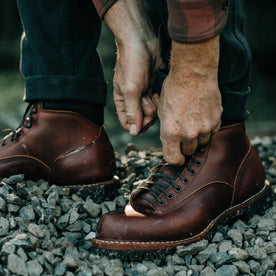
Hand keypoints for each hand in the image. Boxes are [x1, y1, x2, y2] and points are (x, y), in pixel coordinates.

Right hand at [104, 0, 161, 134]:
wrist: (142, 40)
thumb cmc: (132, 63)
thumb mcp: (130, 90)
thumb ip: (132, 112)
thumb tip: (133, 132)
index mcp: (121, 102)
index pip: (128, 123)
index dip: (137, 125)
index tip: (146, 120)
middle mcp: (130, 99)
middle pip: (141, 119)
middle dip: (147, 114)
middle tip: (148, 102)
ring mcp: (141, 94)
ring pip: (150, 111)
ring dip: (154, 106)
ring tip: (153, 95)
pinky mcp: (150, 87)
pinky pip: (156, 102)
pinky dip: (158, 101)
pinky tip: (158, 93)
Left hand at [158, 37, 222, 164]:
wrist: (193, 73)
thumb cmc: (173, 90)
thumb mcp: (161, 111)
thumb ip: (167, 131)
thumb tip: (171, 142)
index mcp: (171, 132)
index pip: (174, 160)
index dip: (175, 159)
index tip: (176, 155)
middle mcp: (189, 134)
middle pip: (189, 152)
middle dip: (185, 146)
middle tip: (183, 133)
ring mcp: (205, 128)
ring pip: (202, 143)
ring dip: (198, 137)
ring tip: (193, 122)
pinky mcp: (217, 121)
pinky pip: (212, 132)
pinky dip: (208, 128)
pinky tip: (202, 116)